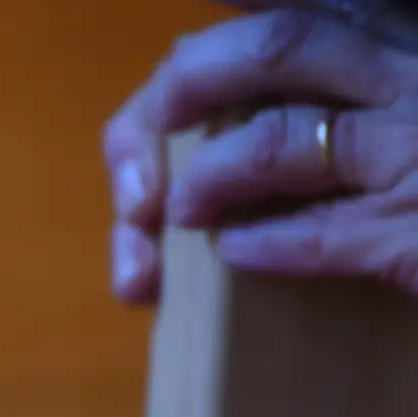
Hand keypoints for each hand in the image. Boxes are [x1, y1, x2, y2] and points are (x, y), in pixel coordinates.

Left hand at [104, 2, 417, 301]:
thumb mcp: (413, 85)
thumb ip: (362, 62)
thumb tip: (247, 68)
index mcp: (412, 32)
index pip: (303, 7)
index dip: (230, 24)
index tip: (192, 42)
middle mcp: (416, 70)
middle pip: (274, 46)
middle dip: (190, 85)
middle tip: (163, 123)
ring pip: (274, 141)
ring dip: (209, 176)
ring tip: (186, 208)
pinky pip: (313, 232)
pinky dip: (259, 244)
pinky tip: (235, 253)